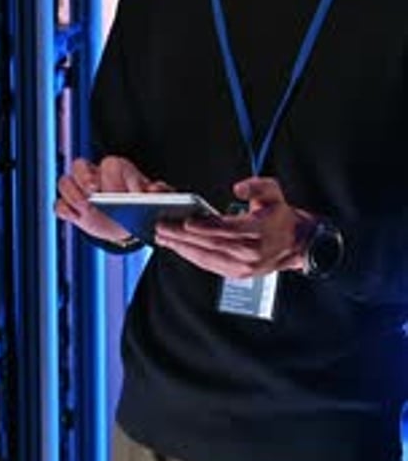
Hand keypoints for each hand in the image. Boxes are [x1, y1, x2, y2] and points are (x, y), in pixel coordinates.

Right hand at [55, 154, 170, 243]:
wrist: (125, 223)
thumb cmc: (137, 204)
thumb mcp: (150, 198)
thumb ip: (157, 192)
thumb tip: (155, 191)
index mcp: (115, 168)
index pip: (109, 164)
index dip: (114, 175)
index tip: (122, 192)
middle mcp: (93, 174)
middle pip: (79, 165)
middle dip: (85, 177)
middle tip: (94, 191)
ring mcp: (78, 190)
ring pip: (65, 182)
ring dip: (73, 194)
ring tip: (86, 207)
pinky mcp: (70, 207)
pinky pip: (59, 204)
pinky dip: (66, 210)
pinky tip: (77, 217)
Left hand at [155, 176, 315, 277]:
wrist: (297, 244)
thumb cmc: (280, 216)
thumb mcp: (273, 192)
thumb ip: (256, 186)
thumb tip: (237, 188)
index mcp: (259, 231)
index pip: (227, 229)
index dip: (205, 226)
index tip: (185, 220)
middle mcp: (250, 253)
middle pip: (211, 244)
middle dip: (184, 236)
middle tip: (162, 228)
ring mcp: (244, 267)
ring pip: (207, 258)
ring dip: (183, 248)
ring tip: (163, 239)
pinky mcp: (238, 274)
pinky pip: (210, 266)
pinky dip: (193, 256)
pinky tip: (179, 248)